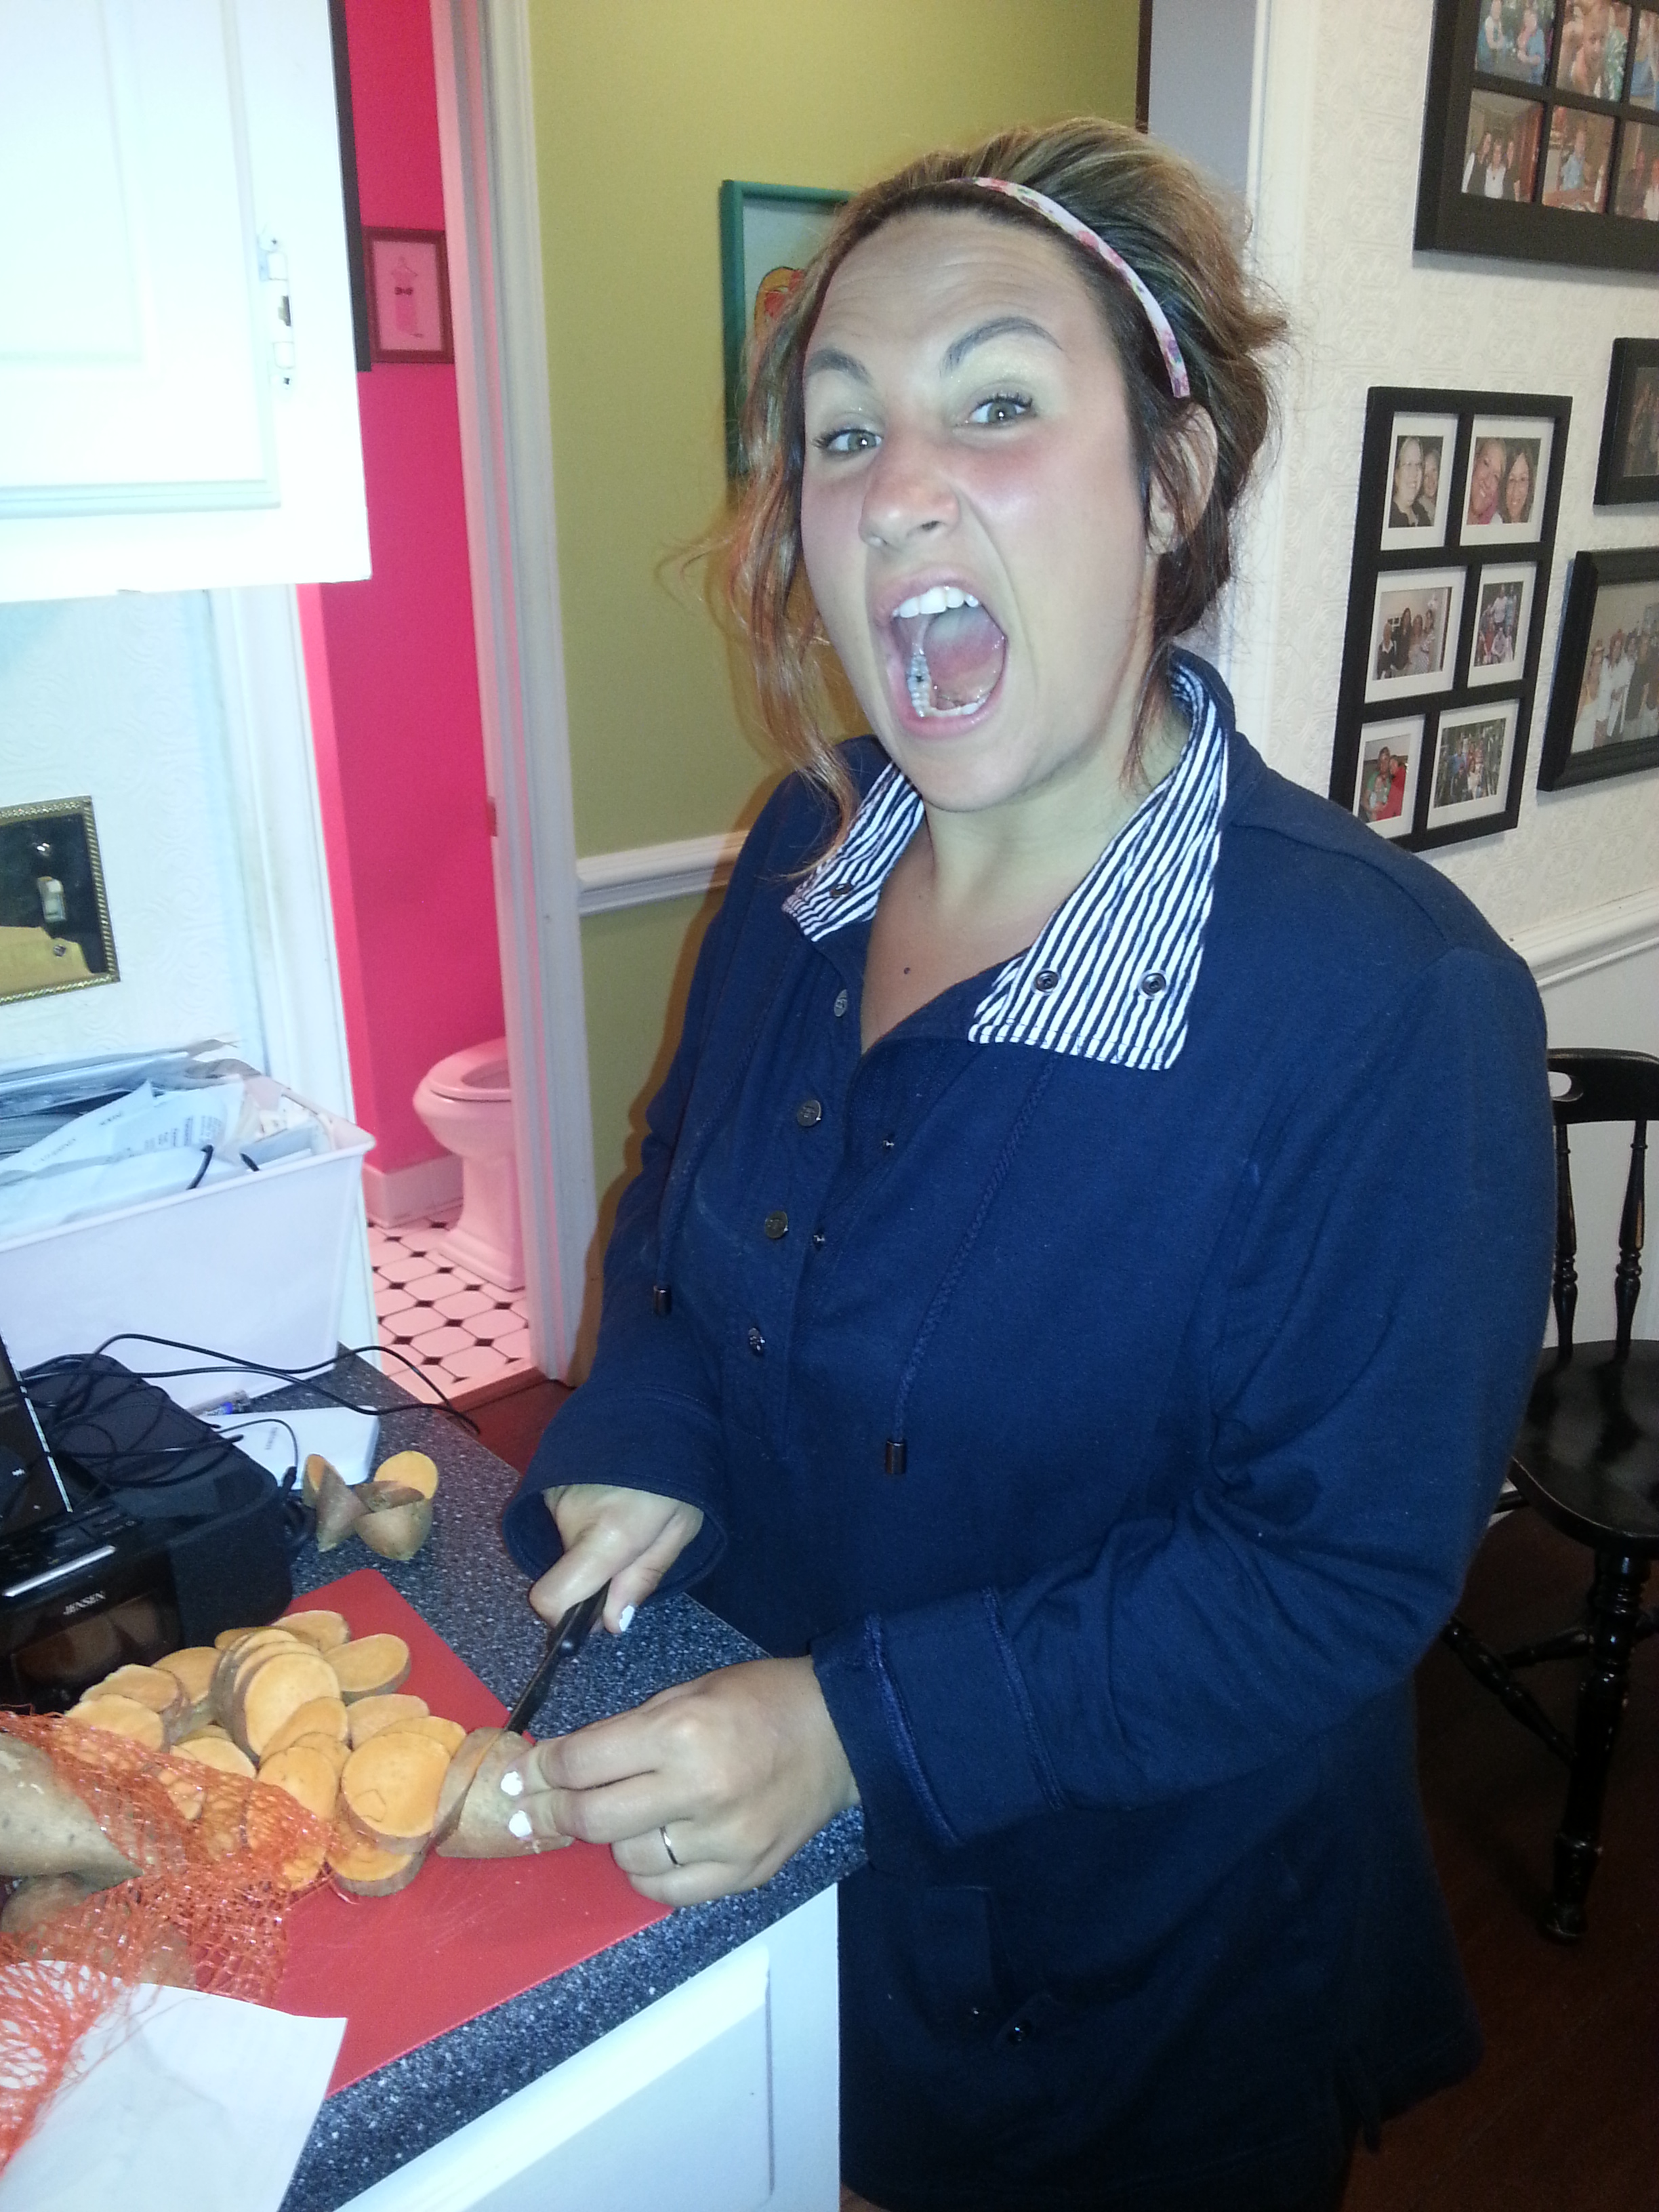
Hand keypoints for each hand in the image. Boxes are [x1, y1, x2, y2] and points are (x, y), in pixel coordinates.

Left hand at [501, 1657, 858, 1903]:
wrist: (842, 1733)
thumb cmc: (760, 1699)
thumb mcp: (689, 1691)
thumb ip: (627, 1731)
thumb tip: (561, 1766)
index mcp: (682, 1733)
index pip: (584, 1763)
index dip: (541, 1770)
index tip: (520, 1776)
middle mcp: (699, 1791)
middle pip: (594, 1820)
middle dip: (550, 1813)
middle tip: (528, 1811)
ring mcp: (723, 1841)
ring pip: (628, 1860)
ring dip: (610, 1839)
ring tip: (616, 1817)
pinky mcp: (743, 1875)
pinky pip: (669, 1891)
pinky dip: (649, 1873)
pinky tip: (650, 1848)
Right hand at [531, 1483, 703, 1635]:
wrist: (656, 1402)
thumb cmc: (680, 1469)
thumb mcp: (680, 1529)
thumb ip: (643, 1577)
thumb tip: (610, 1625)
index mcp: (607, 1535)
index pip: (551, 1598)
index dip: (563, 1618)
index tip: (590, 1616)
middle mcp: (570, 1518)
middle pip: (568, 1572)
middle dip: (595, 1573)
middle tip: (633, 1548)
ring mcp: (554, 1495)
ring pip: (566, 1545)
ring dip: (591, 1542)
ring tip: (627, 1511)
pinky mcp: (548, 1477)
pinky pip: (563, 1518)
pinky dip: (584, 1517)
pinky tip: (611, 1495)